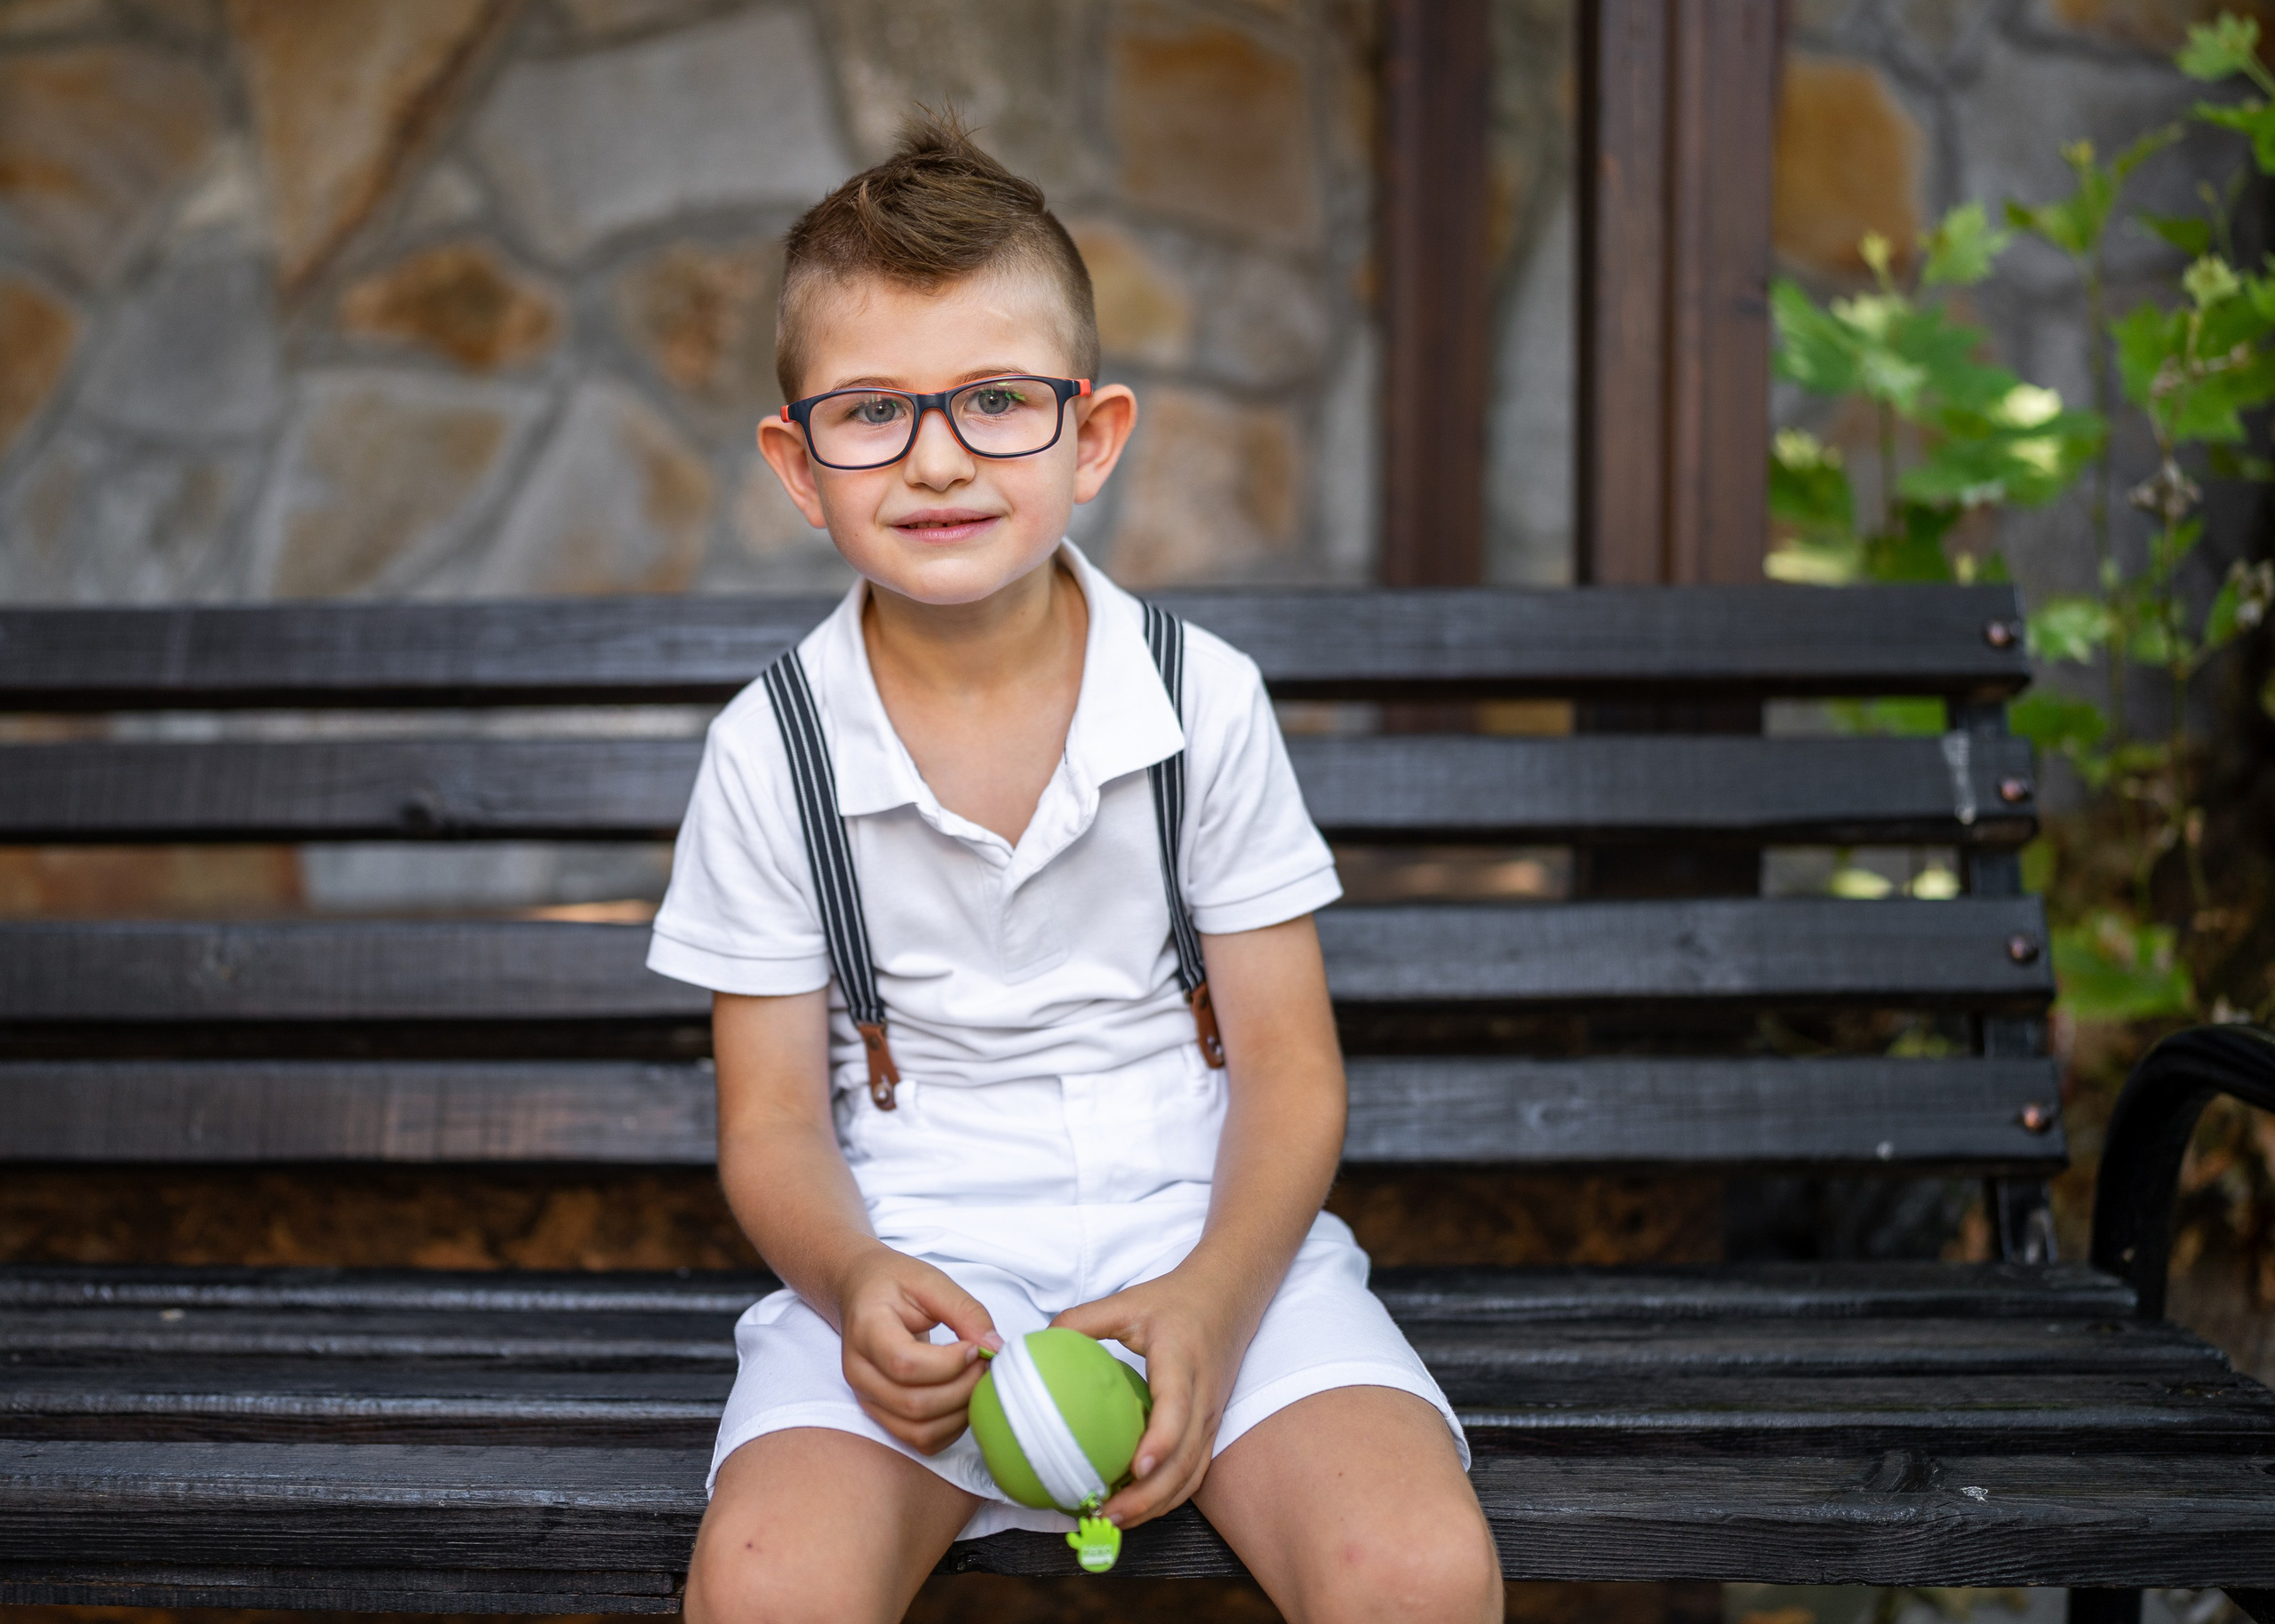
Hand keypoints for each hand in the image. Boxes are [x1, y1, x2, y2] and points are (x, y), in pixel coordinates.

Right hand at [837, 1247, 1001, 1453]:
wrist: (861, 1291)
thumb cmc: (894, 1283)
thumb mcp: (931, 1281)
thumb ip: (965, 1311)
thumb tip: (995, 1348)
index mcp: (866, 1330)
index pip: (905, 1364)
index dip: (948, 1363)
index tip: (971, 1347)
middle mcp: (859, 1371)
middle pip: (914, 1404)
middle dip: (962, 1389)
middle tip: (984, 1364)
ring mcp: (866, 1397)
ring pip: (917, 1430)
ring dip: (959, 1413)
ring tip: (975, 1380)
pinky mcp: (880, 1413)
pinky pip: (919, 1440)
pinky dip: (950, 1428)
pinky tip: (962, 1398)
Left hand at [1050, 1266, 1246, 1527]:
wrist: (1227, 1296)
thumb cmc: (1174, 1300)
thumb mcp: (1127, 1301)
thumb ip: (1081, 1320)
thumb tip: (1035, 1344)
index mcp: (1183, 1362)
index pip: (1178, 1408)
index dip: (1160, 1442)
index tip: (1135, 1469)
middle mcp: (1203, 1397)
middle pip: (1186, 1460)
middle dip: (1149, 1496)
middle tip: (1106, 1514)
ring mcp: (1211, 1417)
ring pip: (1191, 1474)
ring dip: (1157, 1505)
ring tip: (1114, 1520)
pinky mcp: (1210, 1427)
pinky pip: (1194, 1471)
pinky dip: (1168, 1496)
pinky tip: (1135, 1505)